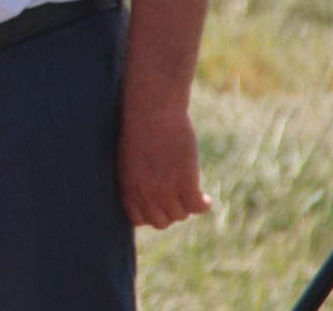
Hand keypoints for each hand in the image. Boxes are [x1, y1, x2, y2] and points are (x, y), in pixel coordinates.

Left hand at [118, 100, 210, 228]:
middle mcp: (144, 192)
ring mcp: (164, 189)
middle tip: (178, 198)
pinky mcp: (185, 182)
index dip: (152, 214)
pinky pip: (197, 207)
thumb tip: (151, 194)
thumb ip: (137, 178)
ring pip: (181, 215)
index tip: (161, 205)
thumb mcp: (130, 157)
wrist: (152, 110)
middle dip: (170, 211)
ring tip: (192, 192)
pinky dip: (203, 205)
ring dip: (187, 206)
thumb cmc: (140, 127)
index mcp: (127, 186)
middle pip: (162, 221)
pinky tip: (205, 198)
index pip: (139, 219)